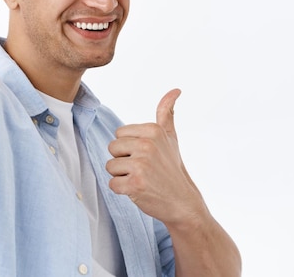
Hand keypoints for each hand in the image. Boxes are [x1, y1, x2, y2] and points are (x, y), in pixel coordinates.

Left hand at [106, 89, 204, 224]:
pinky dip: (122, 190)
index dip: (129, 147)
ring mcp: (141, 165)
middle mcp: (147, 145)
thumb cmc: (172, 168)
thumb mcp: (171, 137)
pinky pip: (112, 184)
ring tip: (142, 179)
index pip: (119, 134)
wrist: (182, 202)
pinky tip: (139, 190)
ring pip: (110, 166)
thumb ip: (166, 113)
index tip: (146, 156)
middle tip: (144, 170)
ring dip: (122, 176)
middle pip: (112, 148)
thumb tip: (175, 90)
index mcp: (153, 130)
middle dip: (124, 161)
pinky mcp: (135, 184)